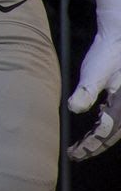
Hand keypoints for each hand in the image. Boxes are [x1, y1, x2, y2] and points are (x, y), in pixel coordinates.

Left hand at [69, 0, 120, 160]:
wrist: (118, 37)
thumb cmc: (108, 53)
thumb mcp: (95, 72)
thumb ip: (86, 91)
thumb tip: (74, 108)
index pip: (106, 135)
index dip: (90, 146)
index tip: (75, 154)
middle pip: (111, 135)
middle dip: (94, 145)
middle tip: (76, 153)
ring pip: (113, 127)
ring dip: (98, 136)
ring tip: (82, 144)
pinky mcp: (120, 96)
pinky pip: (114, 116)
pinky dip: (103, 124)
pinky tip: (95, 123)